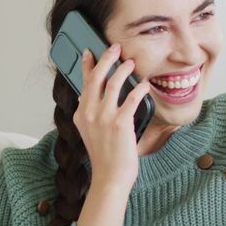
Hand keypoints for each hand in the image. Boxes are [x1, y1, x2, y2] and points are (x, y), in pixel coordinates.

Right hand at [74, 43, 151, 190]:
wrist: (110, 177)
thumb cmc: (104, 157)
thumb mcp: (90, 132)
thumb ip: (90, 114)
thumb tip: (90, 96)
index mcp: (80, 114)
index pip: (82, 82)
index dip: (86, 64)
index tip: (90, 51)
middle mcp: (89, 113)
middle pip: (96, 76)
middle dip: (106, 58)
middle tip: (116, 48)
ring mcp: (104, 117)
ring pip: (113, 82)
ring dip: (123, 69)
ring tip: (131, 63)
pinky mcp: (120, 123)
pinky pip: (132, 98)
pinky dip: (139, 89)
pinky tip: (145, 86)